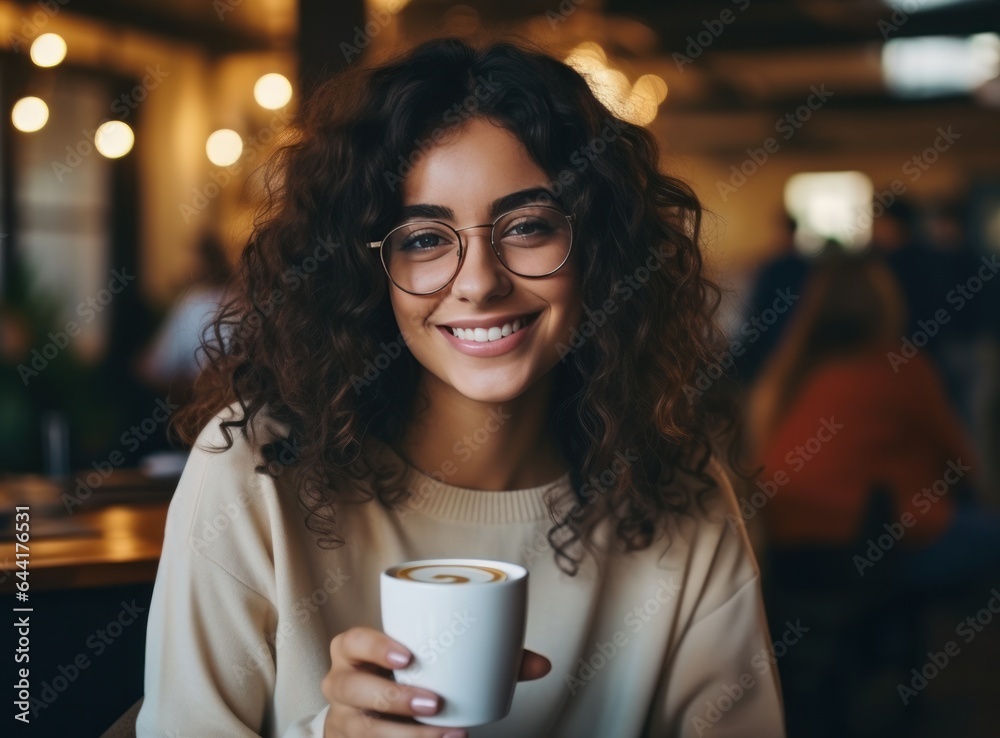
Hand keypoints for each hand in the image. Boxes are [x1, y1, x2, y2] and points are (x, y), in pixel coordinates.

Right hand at [322, 626, 550, 736]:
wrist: (375, 714)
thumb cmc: (410, 675)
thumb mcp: (435, 662)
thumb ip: (486, 659)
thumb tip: (542, 666)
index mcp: (354, 652)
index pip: (351, 641)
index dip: (374, 646)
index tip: (408, 656)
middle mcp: (340, 685)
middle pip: (351, 690)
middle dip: (392, 698)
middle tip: (435, 702)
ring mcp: (343, 722)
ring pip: (362, 731)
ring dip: (406, 736)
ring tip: (448, 736)